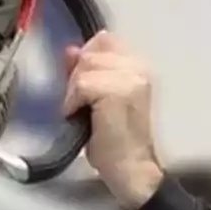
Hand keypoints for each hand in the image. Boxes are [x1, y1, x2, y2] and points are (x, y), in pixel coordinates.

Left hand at [61, 32, 162, 208]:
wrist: (132, 169)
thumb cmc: (116, 141)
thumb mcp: (100, 100)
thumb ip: (88, 72)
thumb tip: (71, 51)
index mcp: (139, 66)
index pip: (104, 40)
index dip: (86, 59)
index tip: (83, 87)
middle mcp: (139, 67)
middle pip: (91, 51)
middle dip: (78, 76)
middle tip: (82, 105)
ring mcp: (131, 78)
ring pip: (84, 66)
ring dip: (74, 91)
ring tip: (83, 112)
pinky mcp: (118, 91)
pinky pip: (82, 84)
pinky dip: (74, 101)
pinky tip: (81, 117)